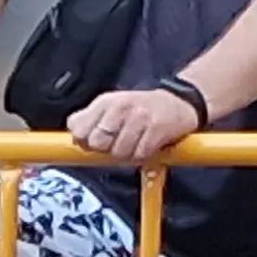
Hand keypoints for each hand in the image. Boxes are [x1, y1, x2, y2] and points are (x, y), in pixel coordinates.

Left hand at [68, 87, 201, 163]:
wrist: (181, 101)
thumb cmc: (141, 108)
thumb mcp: (111, 107)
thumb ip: (89, 120)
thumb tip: (75, 138)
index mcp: (105, 102)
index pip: (78, 129)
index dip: (85, 142)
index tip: (96, 142)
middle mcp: (121, 107)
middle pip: (98, 143)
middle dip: (107, 150)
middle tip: (118, 145)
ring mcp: (140, 117)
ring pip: (119, 152)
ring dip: (128, 154)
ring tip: (135, 145)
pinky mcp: (157, 129)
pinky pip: (140, 154)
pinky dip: (143, 155)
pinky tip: (147, 145)